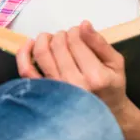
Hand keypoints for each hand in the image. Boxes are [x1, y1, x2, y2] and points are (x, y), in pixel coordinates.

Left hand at [16, 21, 130, 119]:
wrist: (104, 115)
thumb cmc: (110, 88)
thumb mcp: (115, 63)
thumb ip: (99, 42)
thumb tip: (83, 24)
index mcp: (95, 76)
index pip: (75, 40)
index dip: (75, 30)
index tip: (78, 32)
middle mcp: (74, 84)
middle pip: (58, 45)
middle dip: (62, 34)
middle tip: (67, 37)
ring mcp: (56, 89)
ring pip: (42, 53)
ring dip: (44, 38)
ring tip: (51, 38)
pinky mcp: (43, 92)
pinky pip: (26, 70)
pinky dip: (24, 53)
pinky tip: (31, 43)